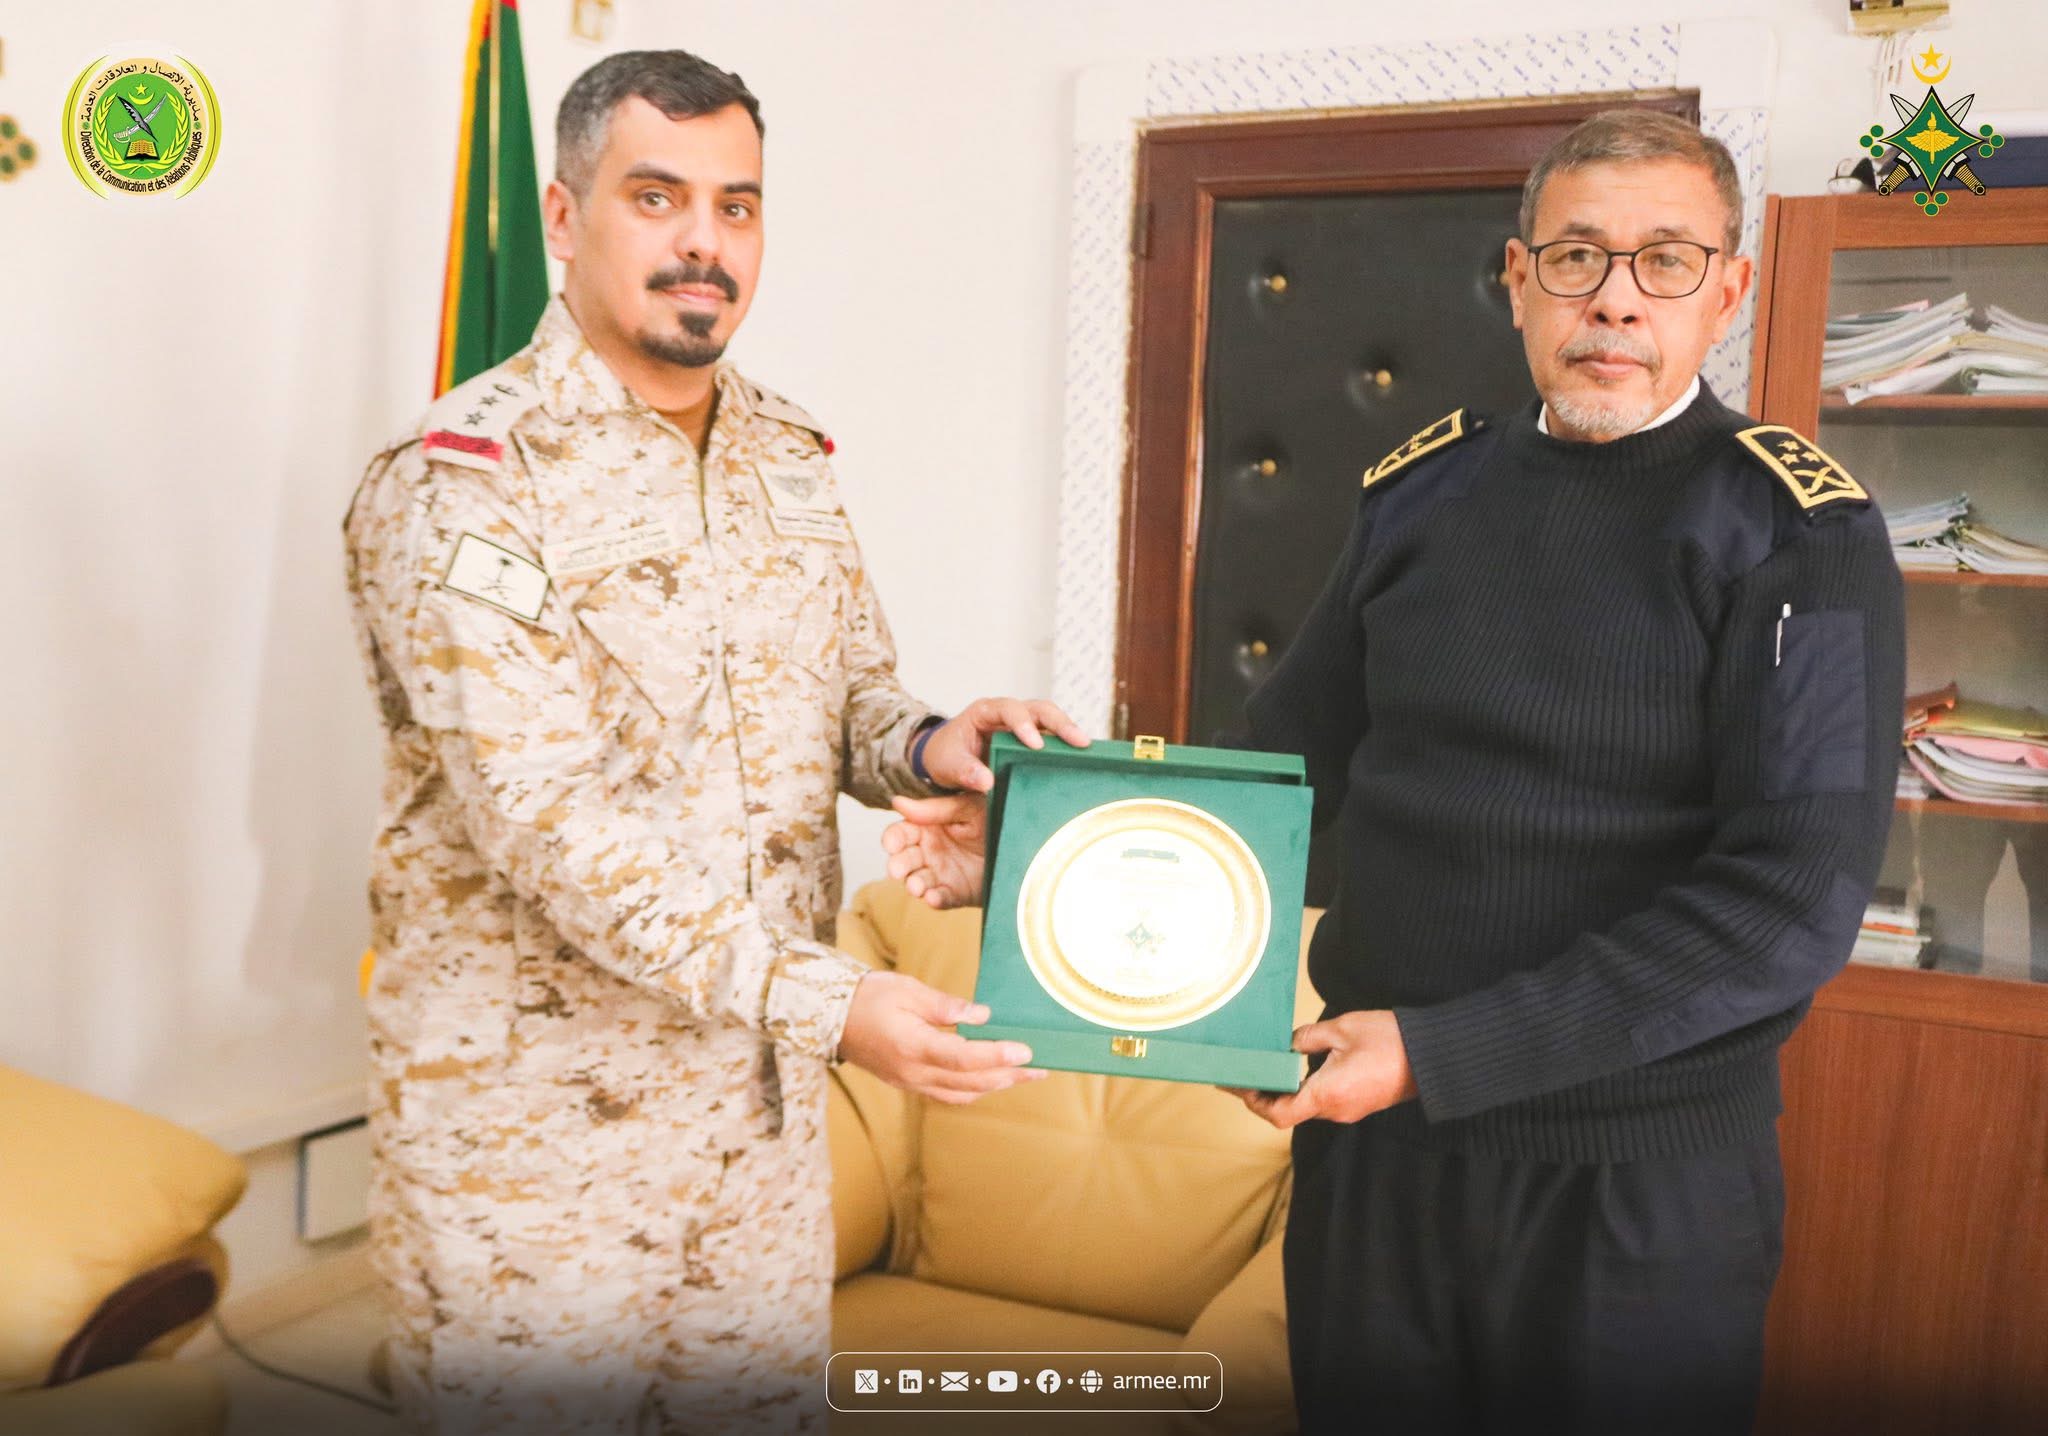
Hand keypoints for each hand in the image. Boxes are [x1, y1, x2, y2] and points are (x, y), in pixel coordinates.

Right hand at [836, 970, 1046, 1104]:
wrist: (830, 1017)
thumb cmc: (869, 997)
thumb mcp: (907, 990)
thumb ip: (946, 1006)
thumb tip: (982, 1016)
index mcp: (912, 1046)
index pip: (964, 1058)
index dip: (997, 1056)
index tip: (1025, 1050)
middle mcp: (913, 1072)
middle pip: (970, 1082)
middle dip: (1008, 1076)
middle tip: (1040, 1068)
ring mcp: (910, 1082)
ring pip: (961, 1093)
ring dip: (995, 1086)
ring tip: (1023, 1075)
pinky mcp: (908, 1084)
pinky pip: (947, 1094)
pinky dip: (973, 1088)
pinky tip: (990, 1079)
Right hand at [883, 793, 986, 908]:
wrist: (1023, 842)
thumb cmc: (992, 817)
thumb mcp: (967, 808)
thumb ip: (935, 808)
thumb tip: (897, 802)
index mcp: (927, 828)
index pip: (901, 833)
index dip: (892, 839)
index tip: (891, 844)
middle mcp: (929, 852)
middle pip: (904, 860)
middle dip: (898, 865)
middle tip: (897, 870)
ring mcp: (941, 874)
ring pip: (918, 882)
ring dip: (914, 885)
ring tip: (916, 886)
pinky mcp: (956, 893)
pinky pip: (942, 898)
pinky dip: (936, 900)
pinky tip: (933, 897)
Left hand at [918, 697, 1088, 793]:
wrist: (946, 758)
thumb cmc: (946, 755)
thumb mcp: (947, 765)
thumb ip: (964, 771)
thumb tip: (987, 782)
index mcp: (985, 712)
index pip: (1009, 710)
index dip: (1023, 724)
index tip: (1035, 745)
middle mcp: (1008, 714)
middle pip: (1039, 709)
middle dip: (1060, 723)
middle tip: (1079, 741)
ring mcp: (1022, 726)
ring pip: (1050, 720)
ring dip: (1068, 733)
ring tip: (1087, 749)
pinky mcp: (1031, 741)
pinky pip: (1052, 739)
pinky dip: (1065, 747)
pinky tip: (1081, 760)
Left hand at [1224, 1010, 1416, 1129]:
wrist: (1433, 1056)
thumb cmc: (1390, 1041)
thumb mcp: (1342, 1029)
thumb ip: (1308, 1038)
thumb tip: (1289, 1044)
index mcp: (1326, 1094)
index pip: (1278, 1114)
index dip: (1254, 1102)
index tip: (1237, 1085)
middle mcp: (1336, 1110)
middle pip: (1289, 1112)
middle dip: (1264, 1095)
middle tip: (1244, 1074)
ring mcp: (1349, 1110)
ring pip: (1307, 1106)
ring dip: (1285, 1092)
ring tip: (1266, 1069)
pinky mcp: (1360, 1104)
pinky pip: (1324, 1101)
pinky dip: (1304, 1090)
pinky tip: (1297, 1070)